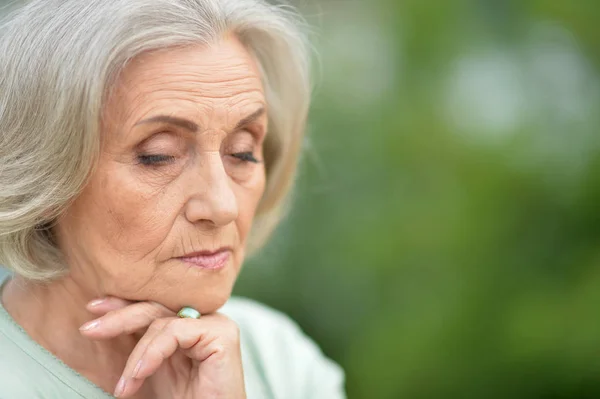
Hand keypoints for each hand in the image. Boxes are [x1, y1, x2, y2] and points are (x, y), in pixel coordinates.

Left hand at [80, 297, 245, 397]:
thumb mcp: (150, 370)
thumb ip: (138, 346)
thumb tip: (98, 322)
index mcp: (188, 324)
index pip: (152, 306)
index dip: (122, 305)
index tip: (92, 309)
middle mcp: (203, 319)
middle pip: (155, 307)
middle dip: (118, 317)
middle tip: (88, 330)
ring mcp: (215, 324)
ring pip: (161, 320)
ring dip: (135, 356)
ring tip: (124, 388)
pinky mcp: (222, 333)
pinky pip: (176, 331)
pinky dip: (152, 352)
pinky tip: (140, 374)